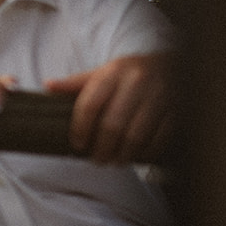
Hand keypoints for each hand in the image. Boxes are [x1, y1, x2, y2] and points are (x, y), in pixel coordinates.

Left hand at [44, 52, 172, 164]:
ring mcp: (159, 95)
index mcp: (113, 72)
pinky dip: (146, 152)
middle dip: (102, 149)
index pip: (90, 104)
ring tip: (116, 161)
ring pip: (136, 135)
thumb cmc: (130, 73)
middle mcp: (137, 82)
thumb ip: (77, 83)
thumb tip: (48, 86)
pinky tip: (137, 156)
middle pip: (112, 125)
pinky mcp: (177, 109)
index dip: (80, 129)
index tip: (78, 144)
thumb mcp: (103, 72)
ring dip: (123, 155)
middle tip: (97, 160)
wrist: (172, 64)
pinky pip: (160, 138)